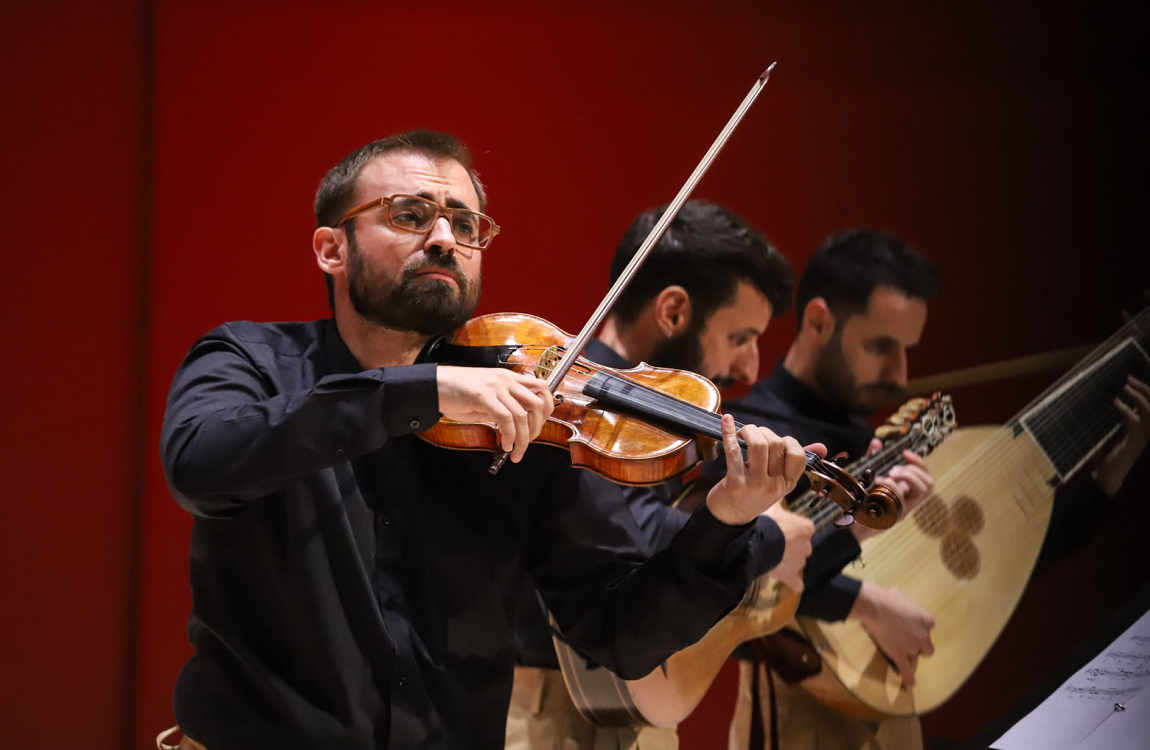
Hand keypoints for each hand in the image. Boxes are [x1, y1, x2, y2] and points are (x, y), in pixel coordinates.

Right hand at [436, 365, 553, 462]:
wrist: (434, 384)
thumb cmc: (457, 391)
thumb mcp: (486, 396)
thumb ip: (502, 406)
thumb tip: (516, 425)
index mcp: (508, 377)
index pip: (541, 388)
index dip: (547, 409)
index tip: (540, 425)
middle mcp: (505, 380)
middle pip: (537, 403)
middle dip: (537, 428)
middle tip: (529, 442)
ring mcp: (495, 387)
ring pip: (522, 415)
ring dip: (523, 439)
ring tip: (516, 451)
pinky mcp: (483, 396)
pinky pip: (505, 419)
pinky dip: (509, 436)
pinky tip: (505, 444)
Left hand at [705, 414, 814, 524]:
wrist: (730, 519)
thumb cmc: (754, 494)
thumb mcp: (779, 482)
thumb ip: (797, 463)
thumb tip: (822, 447)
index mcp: (788, 484)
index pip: (798, 455)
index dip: (787, 441)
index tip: (774, 441)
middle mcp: (775, 485)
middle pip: (776, 444)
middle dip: (763, 432)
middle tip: (751, 435)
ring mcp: (756, 484)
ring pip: (759, 445)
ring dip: (749, 431)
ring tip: (742, 433)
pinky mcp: (735, 483)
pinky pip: (733, 451)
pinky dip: (729, 432)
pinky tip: (727, 421)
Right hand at [763, 504, 813, 591]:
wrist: (759, 541)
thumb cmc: (767, 522)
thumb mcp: (771, 505)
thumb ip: (776, 499)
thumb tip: (774, 488)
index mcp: (806, 528)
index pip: (804, 528)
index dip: (791, 528)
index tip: (780, 527)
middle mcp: (807, 545)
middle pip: (800, 545)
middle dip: (790, 545)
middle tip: (774, 541)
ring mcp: (799, 562)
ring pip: (796, 561)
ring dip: (787, 560)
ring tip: (772, 556)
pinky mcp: (791, 575)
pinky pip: (796, 582)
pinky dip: (794, 582)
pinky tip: (791, 582)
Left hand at [851, 444, 932, 541]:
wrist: (848, 523)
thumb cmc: (860, 499)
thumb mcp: (868, 476)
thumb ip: (873, 459)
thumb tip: (877, 442)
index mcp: (906, 492)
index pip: (925, 476)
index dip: (919, 462)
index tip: (905, 453)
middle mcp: (909, 502)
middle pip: (929, 484)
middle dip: (913, 471)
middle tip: (893, 470)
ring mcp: (903, 510)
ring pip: (922, 492)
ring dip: (908, 478)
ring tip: (890, 476)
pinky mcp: (894, 518)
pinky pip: (901, 501)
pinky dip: (891, 489)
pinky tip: (876, 487)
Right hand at [851, 581, 935, 685]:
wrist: (875, 607)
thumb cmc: (886, 598)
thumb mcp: (899, 595)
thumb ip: (903, 601)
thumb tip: (896, 595)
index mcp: (927, 620)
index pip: (929, 628)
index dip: (920, 628)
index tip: (912, 627)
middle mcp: (923, 635)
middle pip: (928, 648)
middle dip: (919, 647)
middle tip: (907, 642)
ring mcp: (912, 647)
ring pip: (915, 658)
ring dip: (909, 656)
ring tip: (901, 654)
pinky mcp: (900, 655)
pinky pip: (907, 670)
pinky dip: (909, 678)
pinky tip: (910, 684)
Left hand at [1096, 375, 1149, 494]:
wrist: (1109, 480)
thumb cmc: (1109, 460)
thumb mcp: (1114, 438)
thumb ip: (1116, 424)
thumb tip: (1106, 405)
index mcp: (1144, 431)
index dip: (1146, 394)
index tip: (1133, 381)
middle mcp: (1148, 433)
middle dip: (1145, 389)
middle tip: (1130, 378)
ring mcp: (1144, 438)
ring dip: (1139, 395)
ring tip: (1126, 385)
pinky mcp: (1135, 442)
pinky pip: (1134, 421)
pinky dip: (1125, 409)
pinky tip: (1116, 402)